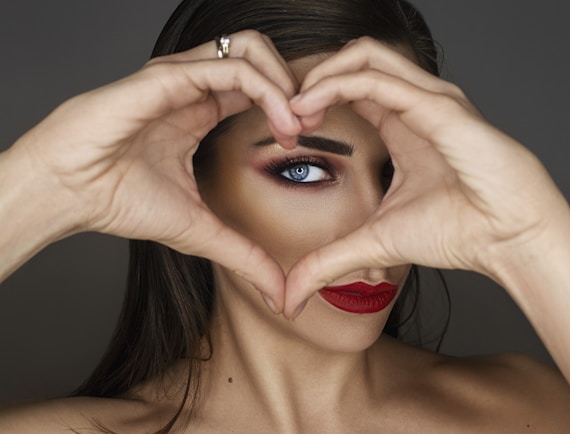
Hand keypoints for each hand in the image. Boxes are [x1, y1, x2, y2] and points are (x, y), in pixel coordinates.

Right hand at [10, 30, 300, 305]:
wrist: (68, 194)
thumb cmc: (119, 201)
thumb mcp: (201, 231)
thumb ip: (244, 256)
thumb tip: (282, 296)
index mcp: (201, 110)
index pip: (259, 85)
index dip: (291, 104)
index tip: (310, 137)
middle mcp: (195, 86)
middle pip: (261, 54)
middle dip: (296, 84)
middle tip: (310, 125)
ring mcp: (181, 78)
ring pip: (250, 50)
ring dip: (285, 82)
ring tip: (297, 124)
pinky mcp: (167, 78)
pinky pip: (228, 67)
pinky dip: (265, 89)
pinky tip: (281, 122)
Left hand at [284, 37, 569, 316]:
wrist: (508, 240)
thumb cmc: (458, 232)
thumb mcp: (374, 243)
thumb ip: (328, 262)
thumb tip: (289, 299)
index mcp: (403, 124)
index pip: (352, 86)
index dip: (314, 98)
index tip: (287, 128)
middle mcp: (416, 103)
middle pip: (356, 58)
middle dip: (312, 76)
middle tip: (283, 112)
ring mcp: (430, 99)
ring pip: (365, 56)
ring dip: (319, 75)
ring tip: (292, 108)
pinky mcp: (440, 107)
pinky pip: (378, 80)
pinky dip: (336, 86)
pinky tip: (308, 108)